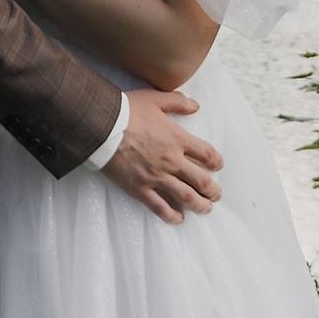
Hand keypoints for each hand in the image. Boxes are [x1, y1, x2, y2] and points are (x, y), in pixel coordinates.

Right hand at [101, 88, 222, 223]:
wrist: (101, 126)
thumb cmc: (126, 111)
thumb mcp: (155, 99)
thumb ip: (177, 102)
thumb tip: (195, 105)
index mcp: (178, 139)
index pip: (207, 154)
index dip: (216, 162)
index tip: (218, 166)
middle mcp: (172, 161)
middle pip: (202, 180)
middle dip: (213, 190)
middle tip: (216, 194)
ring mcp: (157, 177)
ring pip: (186, 197)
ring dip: (201, 205)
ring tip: (206, 209)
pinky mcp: (141, 189)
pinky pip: (161, 208)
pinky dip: (173, 216)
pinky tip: (179, 218)